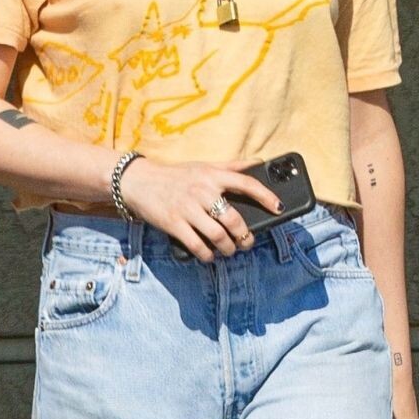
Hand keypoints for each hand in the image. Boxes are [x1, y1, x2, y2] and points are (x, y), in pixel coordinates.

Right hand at [118, 156, 281, 260]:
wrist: (139, 181)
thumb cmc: (176, 175)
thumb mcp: (204, 166)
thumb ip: (231, 166)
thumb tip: (259, 162)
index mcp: (212, 176)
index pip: (246, 183)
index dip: (266, 196)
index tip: (278, 208)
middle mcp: (201, 191)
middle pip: (233, 218)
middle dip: (245, 236)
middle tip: (247, 242)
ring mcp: (187, 209)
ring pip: (217, 235)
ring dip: (229, 248)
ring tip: (231, 250)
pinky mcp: (174, 224)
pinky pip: (197, 245)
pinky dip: (207, 255)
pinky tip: (210, 255)